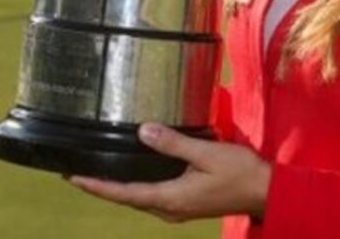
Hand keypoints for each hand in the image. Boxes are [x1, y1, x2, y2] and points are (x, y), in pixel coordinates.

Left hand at [68, 123, 270, 222]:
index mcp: (171, 198)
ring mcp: (178, 208)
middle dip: (103, 186)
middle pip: (128, 198)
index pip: (125, 193)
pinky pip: (153, 196)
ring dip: (119, 187)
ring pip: (140, 199)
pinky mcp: (186, 203)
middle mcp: (170, 208)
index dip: (98, 186)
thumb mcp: (207, 154)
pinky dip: (137, 186)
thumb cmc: (240, 173)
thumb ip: (174, 144)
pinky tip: (135, 173)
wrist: (265, 191)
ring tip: (99, 173)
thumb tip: (144, 131)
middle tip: (78, 172)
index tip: (74, 178)